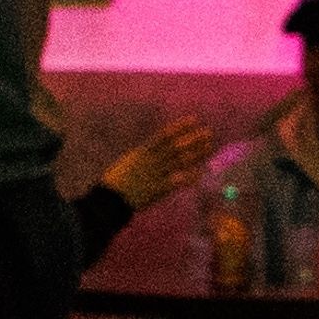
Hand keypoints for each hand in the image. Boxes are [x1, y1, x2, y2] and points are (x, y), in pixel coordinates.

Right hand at [101, 117, 218, 210]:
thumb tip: (155, 147)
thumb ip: (144, 155)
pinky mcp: (157, 188)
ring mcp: (155, 174)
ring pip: (179, 161)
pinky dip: (188, 177)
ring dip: (196, 154)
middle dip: (193, 139)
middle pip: (176, 147)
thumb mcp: (129, 162)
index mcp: (142, 152)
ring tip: (209, 147)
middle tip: (208, 132)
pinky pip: (177, 181)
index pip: (164, 136)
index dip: (180, 127)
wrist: (109, 198)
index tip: (193, 120)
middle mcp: (151, 161)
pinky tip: (201, 173)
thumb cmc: (116, 181)